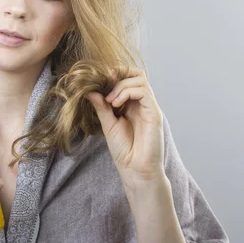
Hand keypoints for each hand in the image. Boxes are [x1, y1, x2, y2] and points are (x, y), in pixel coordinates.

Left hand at [85, 66, 165, 189]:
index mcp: (131, 103)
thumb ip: (101, 106)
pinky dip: (127, 92)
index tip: (97, 82)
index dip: (113, 74)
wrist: (135, 170)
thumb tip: (88, 89)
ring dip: (121, 85)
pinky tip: (116, 104)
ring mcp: (149, 106)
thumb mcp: (107, 124)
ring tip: (110, 101)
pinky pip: (144, 92)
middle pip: (136, 73)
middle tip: (104, 84)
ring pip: (140, 79)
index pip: (127, 77)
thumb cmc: (124, 150)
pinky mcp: (154, 113)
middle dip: (118, 73)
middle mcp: (142, 102)